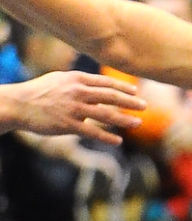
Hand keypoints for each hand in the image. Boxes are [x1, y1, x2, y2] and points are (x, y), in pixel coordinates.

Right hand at [11, 72, 143, 143]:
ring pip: (106, 114)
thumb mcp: (60, 80)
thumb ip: (80, 84)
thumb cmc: (39, 92)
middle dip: (130, 102)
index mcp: (77, 79)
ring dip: (124, 119)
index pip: (106, 83)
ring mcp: (74, 109)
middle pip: (111, 96)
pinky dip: (107, 137)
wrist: (18, 104)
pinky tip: (118, 141)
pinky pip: (92, 132)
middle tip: (145, 106)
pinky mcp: (67, 125)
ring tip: (137, 123)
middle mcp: (78, 92)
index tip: (136, 93)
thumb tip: (98, 91)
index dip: (123, 88)